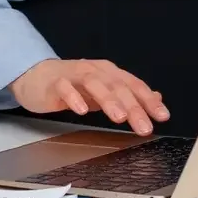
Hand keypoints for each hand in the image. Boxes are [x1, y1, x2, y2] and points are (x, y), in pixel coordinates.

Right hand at [10, 58, 169, 136]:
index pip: (133, 84)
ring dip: (108, 100)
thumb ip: (129, 94)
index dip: (148, 100)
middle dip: (133, 106)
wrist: (35, 76)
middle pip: (116, 86)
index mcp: (108, 73)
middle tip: (144, 127)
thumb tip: (157, 99)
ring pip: (94, 84)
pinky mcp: (55, 83)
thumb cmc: (73, 85)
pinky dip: (74, 97)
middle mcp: (94, 71)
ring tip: (119, 117)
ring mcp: (74, 75)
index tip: (162, 116)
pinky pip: (65, 88)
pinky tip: (82, 110)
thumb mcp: (104, 90)